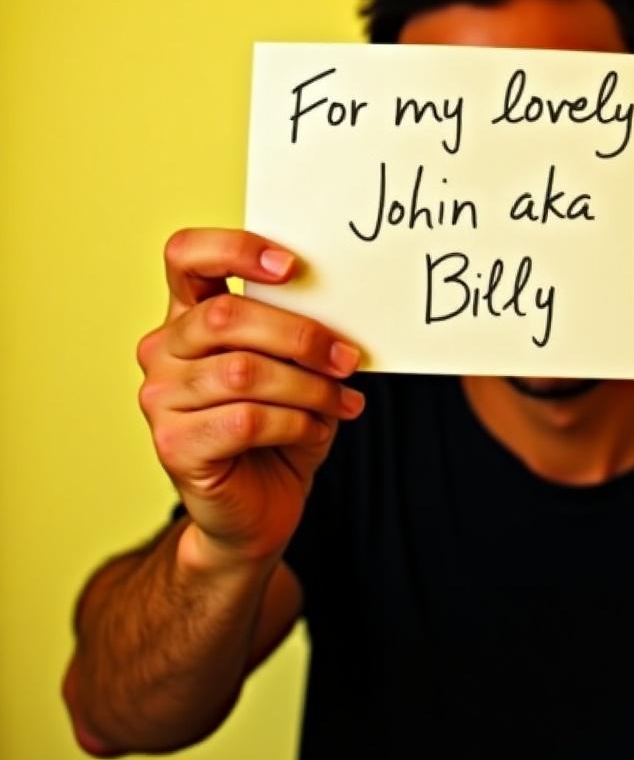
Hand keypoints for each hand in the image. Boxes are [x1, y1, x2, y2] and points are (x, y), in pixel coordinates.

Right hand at [137, 228, 363, 563]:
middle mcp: (164, 352)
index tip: (291, 267)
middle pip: (226, 316)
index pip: (186, 257)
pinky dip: (296, 423)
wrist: (259, 510)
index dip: (235, 250)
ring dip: (309, 386)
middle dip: (301, 336)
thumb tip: (341, 306)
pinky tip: (316, 430)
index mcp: (190, 318)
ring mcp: (161, 399)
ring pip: (244, 373)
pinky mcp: (174, 445)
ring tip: (342, 401)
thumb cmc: (279, 432)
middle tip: (348, 358)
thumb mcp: (293, 370)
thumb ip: (297, 334)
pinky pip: (247, 420)